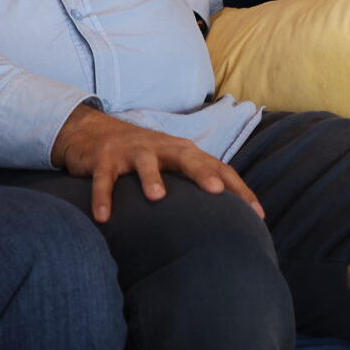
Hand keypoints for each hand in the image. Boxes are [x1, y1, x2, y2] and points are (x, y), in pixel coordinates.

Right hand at [49, 105, 263, 224]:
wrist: (93, 132)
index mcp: (182, 151)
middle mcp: (160, 148)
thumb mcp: (172, 163)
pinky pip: (104, 179)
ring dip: (151, 177)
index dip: (237, 188)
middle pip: (186, 157)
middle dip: (201, 173)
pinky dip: (103, 197)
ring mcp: (131, 151)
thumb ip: (196, 182)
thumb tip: (231, 217)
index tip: (257, 214)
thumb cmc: (143, 156)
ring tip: (157, 197)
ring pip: (144, 162)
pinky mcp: (104, 159)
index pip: (217, 167)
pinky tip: (104, 218)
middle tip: (216, 191)